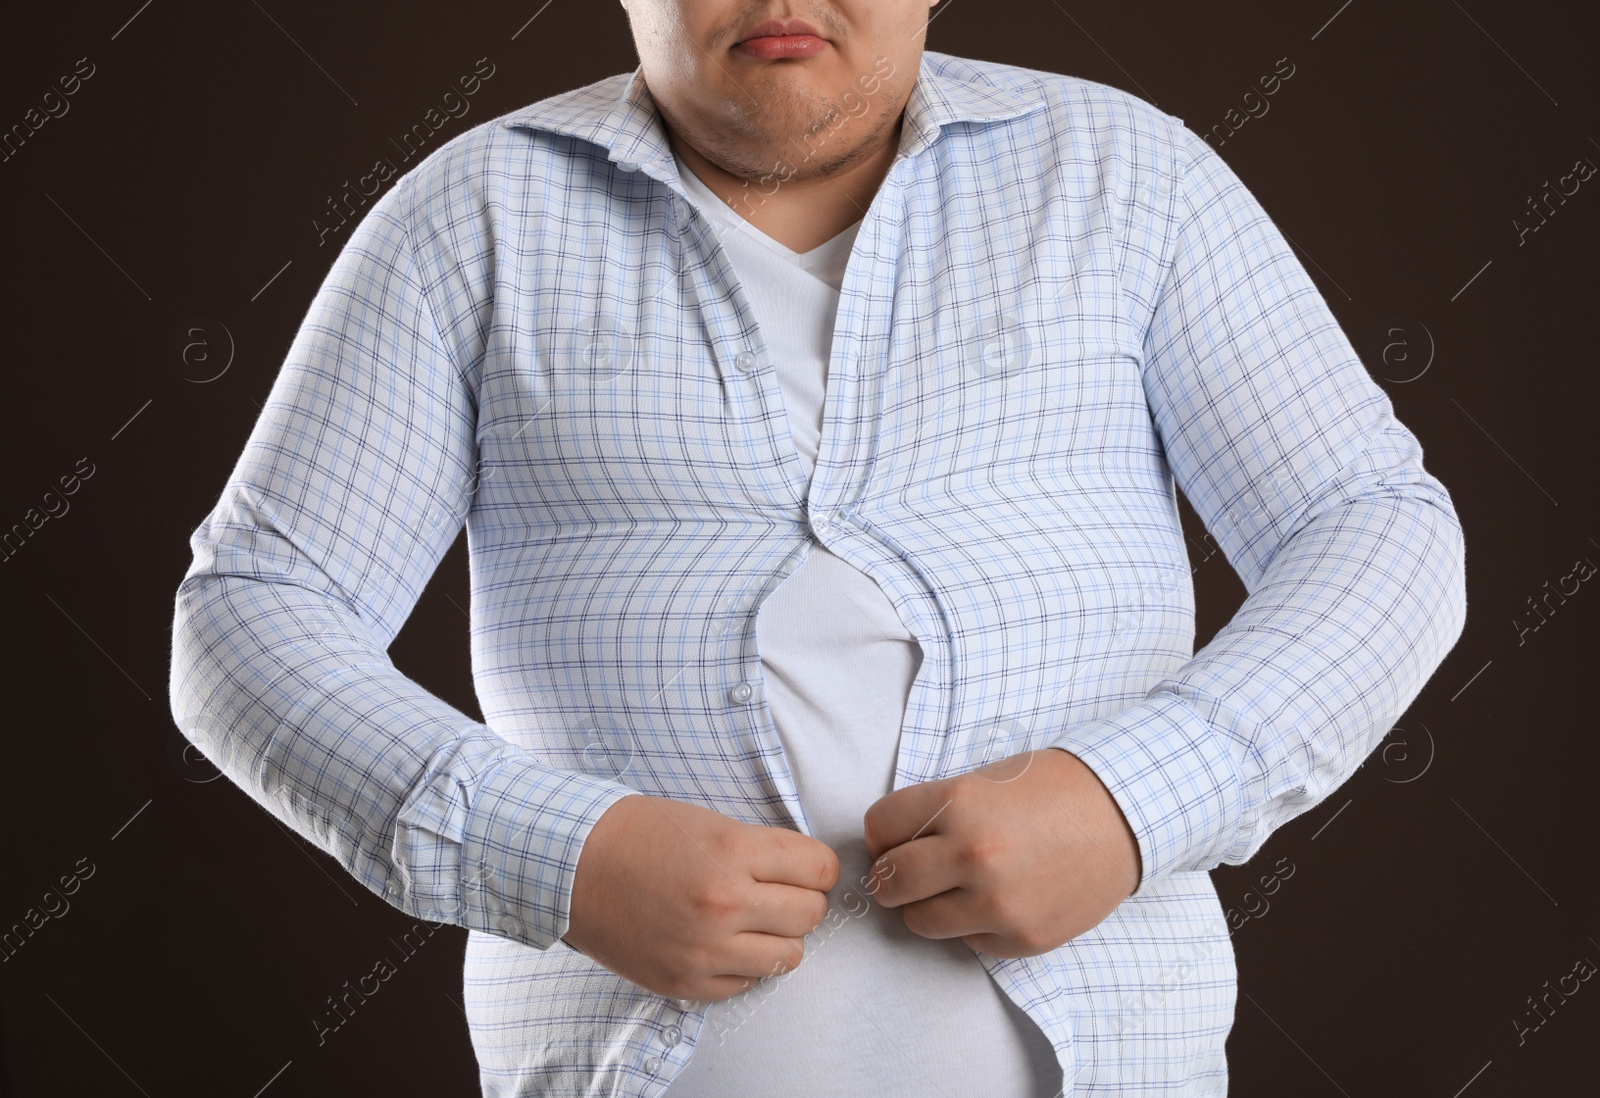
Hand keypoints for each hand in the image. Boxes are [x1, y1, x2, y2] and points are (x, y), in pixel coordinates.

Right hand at [562, 795, 839, 1001]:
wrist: (572, 865)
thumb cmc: (640, 835)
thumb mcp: (711, 823)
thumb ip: (761, 851)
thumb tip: (809, 875)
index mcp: (733, 852)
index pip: (819, 868)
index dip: (816, 867)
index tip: (805, 868)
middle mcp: (724, 903)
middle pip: (810, 914)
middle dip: (802, 900)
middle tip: (777, 892)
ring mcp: (705, 948)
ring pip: (789, 956)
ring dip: (777, 937)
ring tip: (750, 920)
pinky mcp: (686, 981)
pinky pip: (747, 982)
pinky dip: (742, 964)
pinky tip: (720, 941)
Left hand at [861, 747, 1140, 957]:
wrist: (1124, 814)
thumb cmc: (1051, 789)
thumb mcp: (983, 779)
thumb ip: (933, 812)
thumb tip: (887, 848)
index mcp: (957, 803)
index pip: (878, 827)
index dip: (884, 833)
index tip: (896, 837)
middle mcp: (973, 854)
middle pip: (888, 882)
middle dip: (891, 876)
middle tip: (908, 871)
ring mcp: (998, 902)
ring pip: (919, 921)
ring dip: (928, 905)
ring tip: (957, 885)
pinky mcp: (1021, 937)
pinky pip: (967, 940)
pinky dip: (974, 923)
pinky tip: (1002, 896)